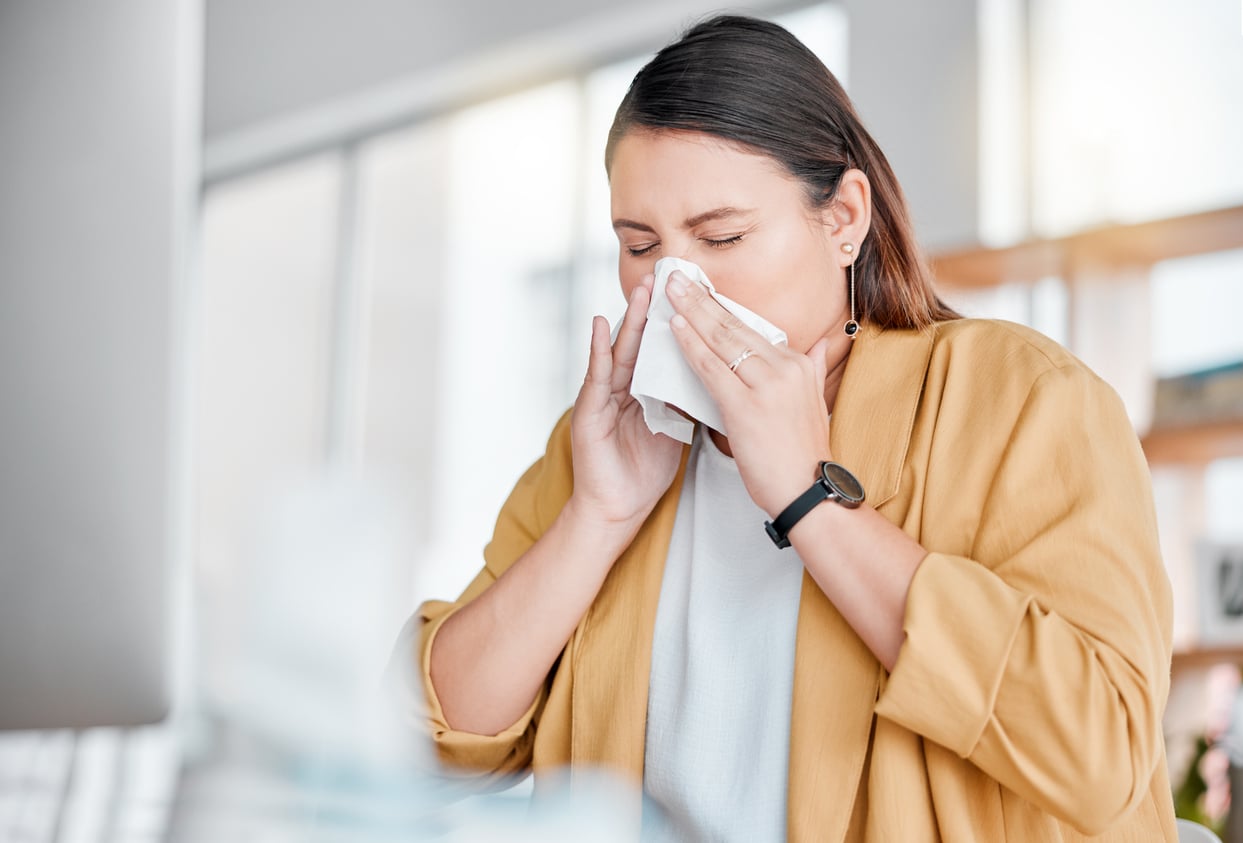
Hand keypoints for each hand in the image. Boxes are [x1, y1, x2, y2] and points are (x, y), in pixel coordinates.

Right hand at [569, 275, 682, 529]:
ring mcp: (604, 396)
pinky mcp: (588, 411)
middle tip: (671, 275)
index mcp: (646, 389)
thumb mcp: (676, 428)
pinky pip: (595, 376)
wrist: (618, 508)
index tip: (696, 292)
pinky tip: (600, 325)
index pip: (664, 348)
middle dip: (656, 309)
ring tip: (644, 290)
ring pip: (621, 350)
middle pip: (644, 341)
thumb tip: (719, 374)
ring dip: (631, 319)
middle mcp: (624, 386)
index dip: (679, 322)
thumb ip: (688, 398)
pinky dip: (597, 349)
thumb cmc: (645, 471)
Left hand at [665, 271, 834, 515]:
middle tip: (675, 274)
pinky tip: (675, 328)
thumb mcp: (816, 402)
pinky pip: (711, 369)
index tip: (699, 286)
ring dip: (691, 312)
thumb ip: (815, 367)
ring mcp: (766, 385)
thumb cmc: (802, 455)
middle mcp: (785, 368)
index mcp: (798, 364)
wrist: (807, 492)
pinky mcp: (746, 406)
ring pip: (721, 340)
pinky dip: (691, 346)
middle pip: (734, 325)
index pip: (752, 327)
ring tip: (669, 290)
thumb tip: (821, 344)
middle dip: (701, 298)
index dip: (721, 305)